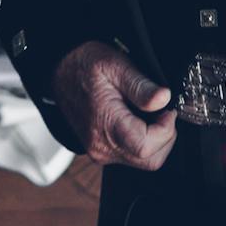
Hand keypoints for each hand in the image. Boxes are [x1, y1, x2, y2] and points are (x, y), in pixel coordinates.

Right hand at [51, 41, 177, 169]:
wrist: (59, 72)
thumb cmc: (83, 67)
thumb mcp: (114, 65)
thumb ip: (141, 85)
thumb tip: (164, 100)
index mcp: (105, 125)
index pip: (147, 147)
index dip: (166, 129)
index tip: (167, 109)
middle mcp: (101, 146)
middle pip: (149, 160)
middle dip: (164, 136)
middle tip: (161, 111)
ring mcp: (100, 152)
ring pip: (143, 161)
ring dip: (154, 139)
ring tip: (147, 113)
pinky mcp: (101, 151)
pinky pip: (131, 155)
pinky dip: (142, 141)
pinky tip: (137, 119)